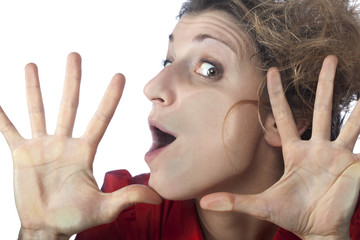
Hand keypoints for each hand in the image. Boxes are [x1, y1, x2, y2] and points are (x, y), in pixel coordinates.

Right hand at [0, 53, 161, 238]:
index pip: (101, 118)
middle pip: (70, 104)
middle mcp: (65, 142)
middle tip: (75, 54)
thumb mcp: (104, 208)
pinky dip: (1, 117)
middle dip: (72, 80)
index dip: (110, 97)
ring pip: (39, 110)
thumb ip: (128, 198)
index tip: (120, 75)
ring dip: (34, 88)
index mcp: (85, 151)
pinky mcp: (21, 154)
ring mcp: (42, 146)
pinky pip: (9, 131)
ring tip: (31, 65)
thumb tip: (160, 196)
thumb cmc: (76, 218)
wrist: (48, 227)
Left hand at [200, 56, 359, 238]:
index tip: (273, 72)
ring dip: (358, 103)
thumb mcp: (262, 204)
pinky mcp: (354, 164)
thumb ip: (234, 201)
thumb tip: (204, 202)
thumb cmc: (293, 215)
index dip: (277, 95)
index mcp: (295, 151)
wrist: (318, 230)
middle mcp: (317, 147)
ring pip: (350, 121)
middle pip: (322, 108)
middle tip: (328, 58)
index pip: (284, 116)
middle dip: (325, 83)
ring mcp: (338, 154)